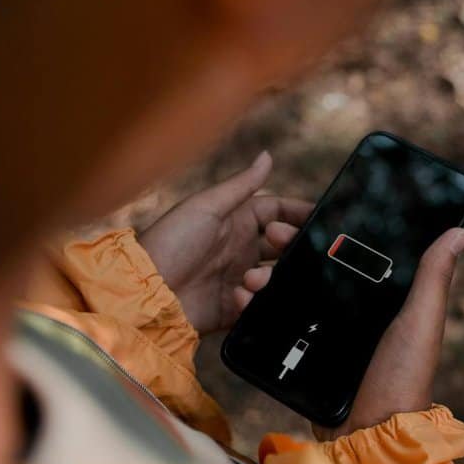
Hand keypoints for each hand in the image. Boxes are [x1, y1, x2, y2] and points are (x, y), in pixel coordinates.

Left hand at [139, 151, 311, 335]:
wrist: (144, 291)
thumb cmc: (170, 240)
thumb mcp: (207, 206)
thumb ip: (242, 185)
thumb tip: (268, 155)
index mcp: (236, 221)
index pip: (277, 211)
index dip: (298, 214)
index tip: (318, 218)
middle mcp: (240, 249)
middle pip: (283, 246)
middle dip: (289, 246)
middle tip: (281, 246)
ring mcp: (238, 278)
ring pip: (276, 277)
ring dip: (270, 277)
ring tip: (250, 280)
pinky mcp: (233, 309)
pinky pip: (259, 306)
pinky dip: (255, 302)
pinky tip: (239, 297)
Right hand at [236, 227, 463, 440]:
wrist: (368, 434)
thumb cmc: (404, 378)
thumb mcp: (421, 322)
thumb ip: (434, 278)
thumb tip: (463, 230)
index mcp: (383, 299)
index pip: (350, 253)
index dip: (325, 231)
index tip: (303, 214)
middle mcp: (352, 312)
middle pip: (313, 268)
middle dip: (288, 249)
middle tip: (270, 237)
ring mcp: (325, 333)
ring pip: (290, 293)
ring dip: (266, 278)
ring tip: (251, 275)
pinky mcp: (303, 355)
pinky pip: (277, 325)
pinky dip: (259, 310)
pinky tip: (243, 300)